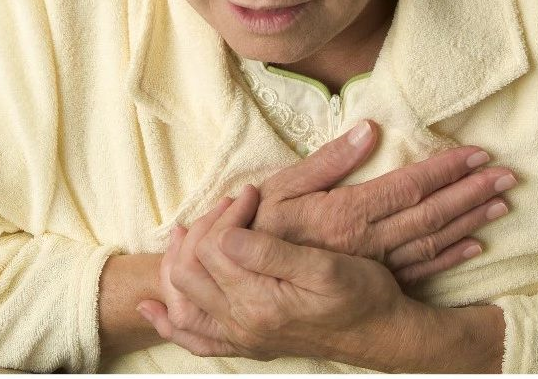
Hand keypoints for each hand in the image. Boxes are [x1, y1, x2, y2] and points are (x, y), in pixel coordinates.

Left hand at [145, 186, 424, 367]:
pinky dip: (169, 322)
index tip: (253, 194)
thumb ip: (270, 252)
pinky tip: (154, 308)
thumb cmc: (362, 295)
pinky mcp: (247, 343)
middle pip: (190, 271)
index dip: (228, 213)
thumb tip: (226, 234)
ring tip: (188, 232)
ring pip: (184, 300)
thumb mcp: (325, 267)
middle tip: (230, 205)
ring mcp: (242, 337)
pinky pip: (194, 339)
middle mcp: (242, 325)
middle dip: (202, 229)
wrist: (382, 334)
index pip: (215, 247)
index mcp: (259, 302)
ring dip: (180, 263)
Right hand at [252, 120, 516, 284]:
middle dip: (472, 192)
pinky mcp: (371, 286)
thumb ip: (327, 161)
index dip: (447, 169)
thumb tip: (369, 128)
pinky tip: (475, 246)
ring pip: (432, 242)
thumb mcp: (279, 187)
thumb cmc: (254, 228)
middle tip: (509, 175)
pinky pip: (420, 273)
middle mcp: (368, 244)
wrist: (238, 286)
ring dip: (470, 221)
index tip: (479, 154)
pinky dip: (451, 259)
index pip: (409, 186)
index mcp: (348, 213)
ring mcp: (373, 269)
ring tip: (501, 203)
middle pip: (431, 213)